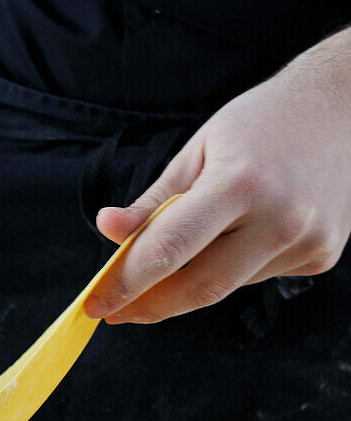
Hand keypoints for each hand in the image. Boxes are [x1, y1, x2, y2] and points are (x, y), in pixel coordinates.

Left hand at [86, 33, 350, 323]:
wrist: (342, 109)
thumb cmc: (258, 126)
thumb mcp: (197, 151)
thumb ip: (153, 201)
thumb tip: (108, 231)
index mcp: (241, 183)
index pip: (169, 249)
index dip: (126, 283)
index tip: (95, 305)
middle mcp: (281, 218)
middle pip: (199, 286)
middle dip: (150, 305)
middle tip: (114, 311)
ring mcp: (309, 241)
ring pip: (226, 285)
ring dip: (190, 279)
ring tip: (189, 244)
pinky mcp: (324, 255)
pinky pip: (256, 277)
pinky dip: (231, 267)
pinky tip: (242, 233)